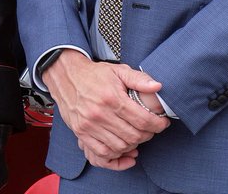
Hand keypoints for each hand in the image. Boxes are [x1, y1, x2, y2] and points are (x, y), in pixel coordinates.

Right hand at [42, 51, 167, 169]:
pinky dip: (115, 156)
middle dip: (147, 135)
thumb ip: (139, 79)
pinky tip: (123, 149)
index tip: (162, 123)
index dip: (157, 124)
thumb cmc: (94, 74)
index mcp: (111, 97)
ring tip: (136, 136)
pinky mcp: (81, 132)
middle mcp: (99, 113)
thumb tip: (158, 87)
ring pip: (120, 147)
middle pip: (134, 136)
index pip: (143, 120)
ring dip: (133, 145)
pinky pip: (102, 153)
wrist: (65, 75)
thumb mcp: (118, 70)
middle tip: (150, 129)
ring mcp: (88, 125)